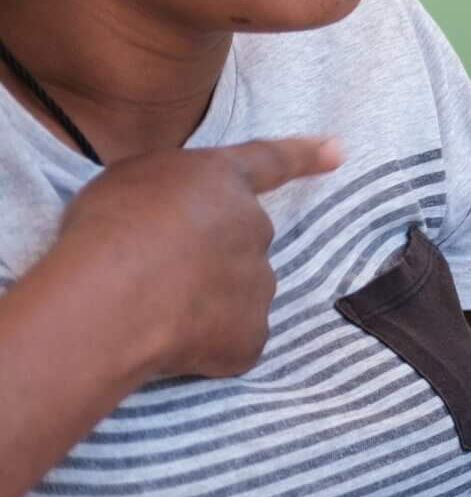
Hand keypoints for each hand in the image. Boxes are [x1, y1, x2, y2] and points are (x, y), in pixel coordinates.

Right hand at [46, 136, 340, 381]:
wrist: (112, 297)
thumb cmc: (108, 229)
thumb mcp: (130, 181)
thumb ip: (170, 191)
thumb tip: (180, 216)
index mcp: (222, 182)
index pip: (269, 162)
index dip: (303, 155)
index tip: (337, 151)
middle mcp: (254, 228)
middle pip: (242, 242)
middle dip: (208, 256)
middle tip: (155, 272)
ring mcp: (259, 285)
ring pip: (238, 293)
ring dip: (205, 301)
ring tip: (152, 307)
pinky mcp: (251, 335)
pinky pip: (231, 340)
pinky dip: (204, 345)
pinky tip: (168, 343)